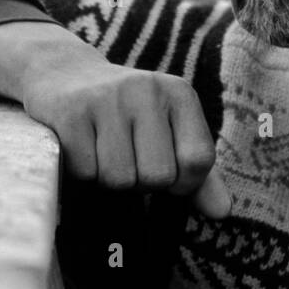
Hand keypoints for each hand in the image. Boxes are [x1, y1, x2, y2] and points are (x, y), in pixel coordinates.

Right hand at [16, 41, 231, 217]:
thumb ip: (199, 175)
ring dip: (110, 181)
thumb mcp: (170, 134)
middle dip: (141, 183)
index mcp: (180, 94)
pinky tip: (81, 148)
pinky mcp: (70, 111)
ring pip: (119, 179)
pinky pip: (85, 173)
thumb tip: (223, 213)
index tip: (166, 172)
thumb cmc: (128, 117)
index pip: (198, 160)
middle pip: (159, 175)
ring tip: (104, 154)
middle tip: (128, 159)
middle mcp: (147, 90)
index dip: (182, 182)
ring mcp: (107, 98)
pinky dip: (82, 174)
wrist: (65, 75)